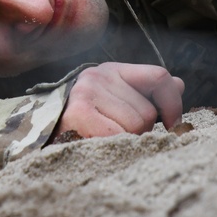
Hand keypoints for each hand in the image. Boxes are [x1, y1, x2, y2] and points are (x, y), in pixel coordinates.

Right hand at [56, 62, 184, 136]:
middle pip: (147, 111)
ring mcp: (86, 93)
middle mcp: (98, 76)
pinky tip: (97, 144)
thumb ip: (147, 92)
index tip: (172, 125)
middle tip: (116, 134)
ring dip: (125, 140)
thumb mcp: (116, 100)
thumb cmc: (84, 121)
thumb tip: (179, 84)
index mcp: (112, 70)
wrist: (37, 133)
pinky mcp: (78, 113)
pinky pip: (117, 136)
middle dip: (140, 130)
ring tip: (104, 139)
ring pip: (135, 126)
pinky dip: (113, 146)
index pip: (159, 77)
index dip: (173, 104)